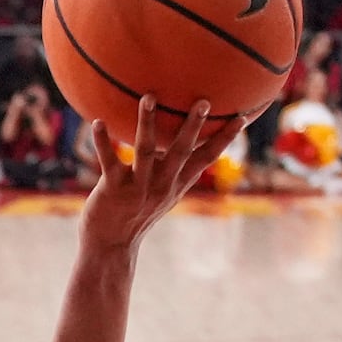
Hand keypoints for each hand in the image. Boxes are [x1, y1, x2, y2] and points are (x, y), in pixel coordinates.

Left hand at [78, 96, 240, 255]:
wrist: (111, 244)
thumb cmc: (136, 213)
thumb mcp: (163, 193)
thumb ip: (177, 169)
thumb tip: (187, 140)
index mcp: (176, 183)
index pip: (206, 159)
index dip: (224, 139)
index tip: (242, 117)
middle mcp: (161, 184)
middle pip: (180, 152)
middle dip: (192, 127)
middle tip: (203, 101)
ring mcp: (137, 187)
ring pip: (145, 151)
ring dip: (147, 123)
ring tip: (149, 97)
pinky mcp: (112, 189)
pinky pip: (109, 161)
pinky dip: (103, 141)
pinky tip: (98, 122)